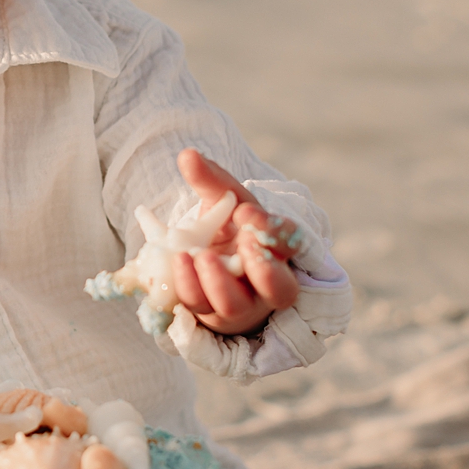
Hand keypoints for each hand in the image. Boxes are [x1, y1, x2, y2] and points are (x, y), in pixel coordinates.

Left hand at [170, 149, 300, 336]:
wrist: (204, 257)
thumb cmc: (226, 225)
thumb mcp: (224, 200)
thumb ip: (211, 179)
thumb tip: (187, 154)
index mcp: (279, 247)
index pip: (290, 242)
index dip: (274, 230)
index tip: (246, 210)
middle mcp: (267, 282)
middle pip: (280, 289)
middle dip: (264, 270)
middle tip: (244, 242)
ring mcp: (239, 303)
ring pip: (236, 305)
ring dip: (217, 283)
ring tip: (199, 256)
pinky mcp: (208, 313)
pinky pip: (200, 308)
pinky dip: (188, 286)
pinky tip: (178, 262)